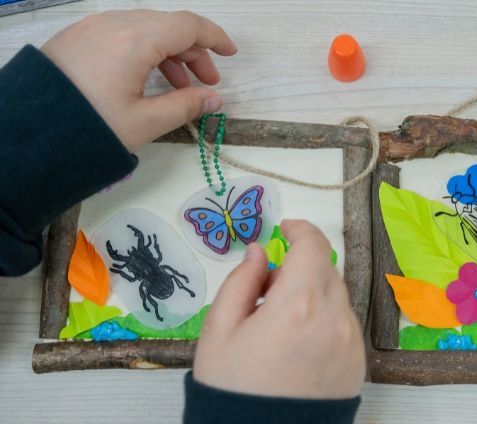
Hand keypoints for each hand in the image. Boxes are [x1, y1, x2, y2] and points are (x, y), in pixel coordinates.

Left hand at [41, 9, 236, 151]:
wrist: (31, 133)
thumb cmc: (92, 127)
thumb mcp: (146, 122)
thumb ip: (186, 106)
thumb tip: (214, 99)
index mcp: (136, 40)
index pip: (188, 26)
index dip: (214, 38)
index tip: (231, 54)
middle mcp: (114, 24)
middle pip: (167, 25)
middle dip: (193, 51)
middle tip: (207, 82)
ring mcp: (92, 28)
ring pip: (144, 28)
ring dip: (169, 52)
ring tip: (179, 85)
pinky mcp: (77, 38)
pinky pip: (121, 33)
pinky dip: (144, 50)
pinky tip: (146, 77)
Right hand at [193, 220, 365, 398]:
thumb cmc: (230, 391)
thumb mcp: (219, 330)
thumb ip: (242, 281)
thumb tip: (261, 251)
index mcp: (297, 305)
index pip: (313, 245)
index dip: (300, 229)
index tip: (285, 229)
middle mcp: (334, 320)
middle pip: (326, 270)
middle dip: (300, 268)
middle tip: (268, 292)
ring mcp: (351, 344)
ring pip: (337, 297)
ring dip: (314, 295)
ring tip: (282, 327)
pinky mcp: (358, 365)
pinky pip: (345, 325)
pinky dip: (326, 320)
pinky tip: (299, 346)